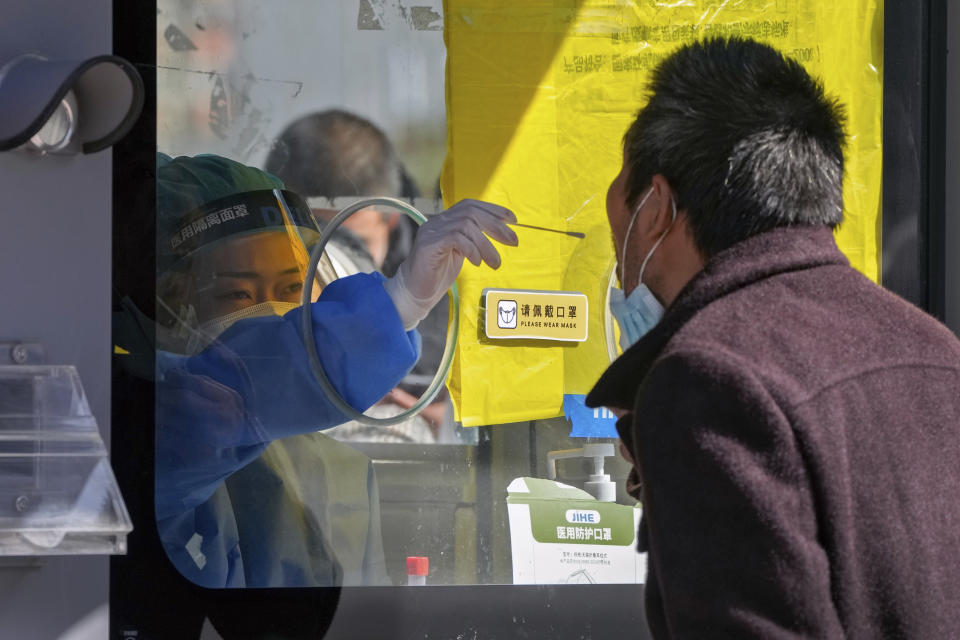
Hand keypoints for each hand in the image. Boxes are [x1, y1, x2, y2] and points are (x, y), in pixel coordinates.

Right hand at [384, 199, 517, 328]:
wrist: (415, 292)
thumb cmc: (439, 273)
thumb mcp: (461, 252)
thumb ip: (474, 239)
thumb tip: (501, 232)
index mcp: (445, 220)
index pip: (470, 205)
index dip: (493, 210)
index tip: (512, 220)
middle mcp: (437, 221)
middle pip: (471, 212)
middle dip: (496, 226)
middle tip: (513, 242)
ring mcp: (431, 231)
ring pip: (466, 226)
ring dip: (486, 244)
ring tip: (495, 263)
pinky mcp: (428, 245)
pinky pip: (456, 238)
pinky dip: (472, 250)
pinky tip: (477, 263)